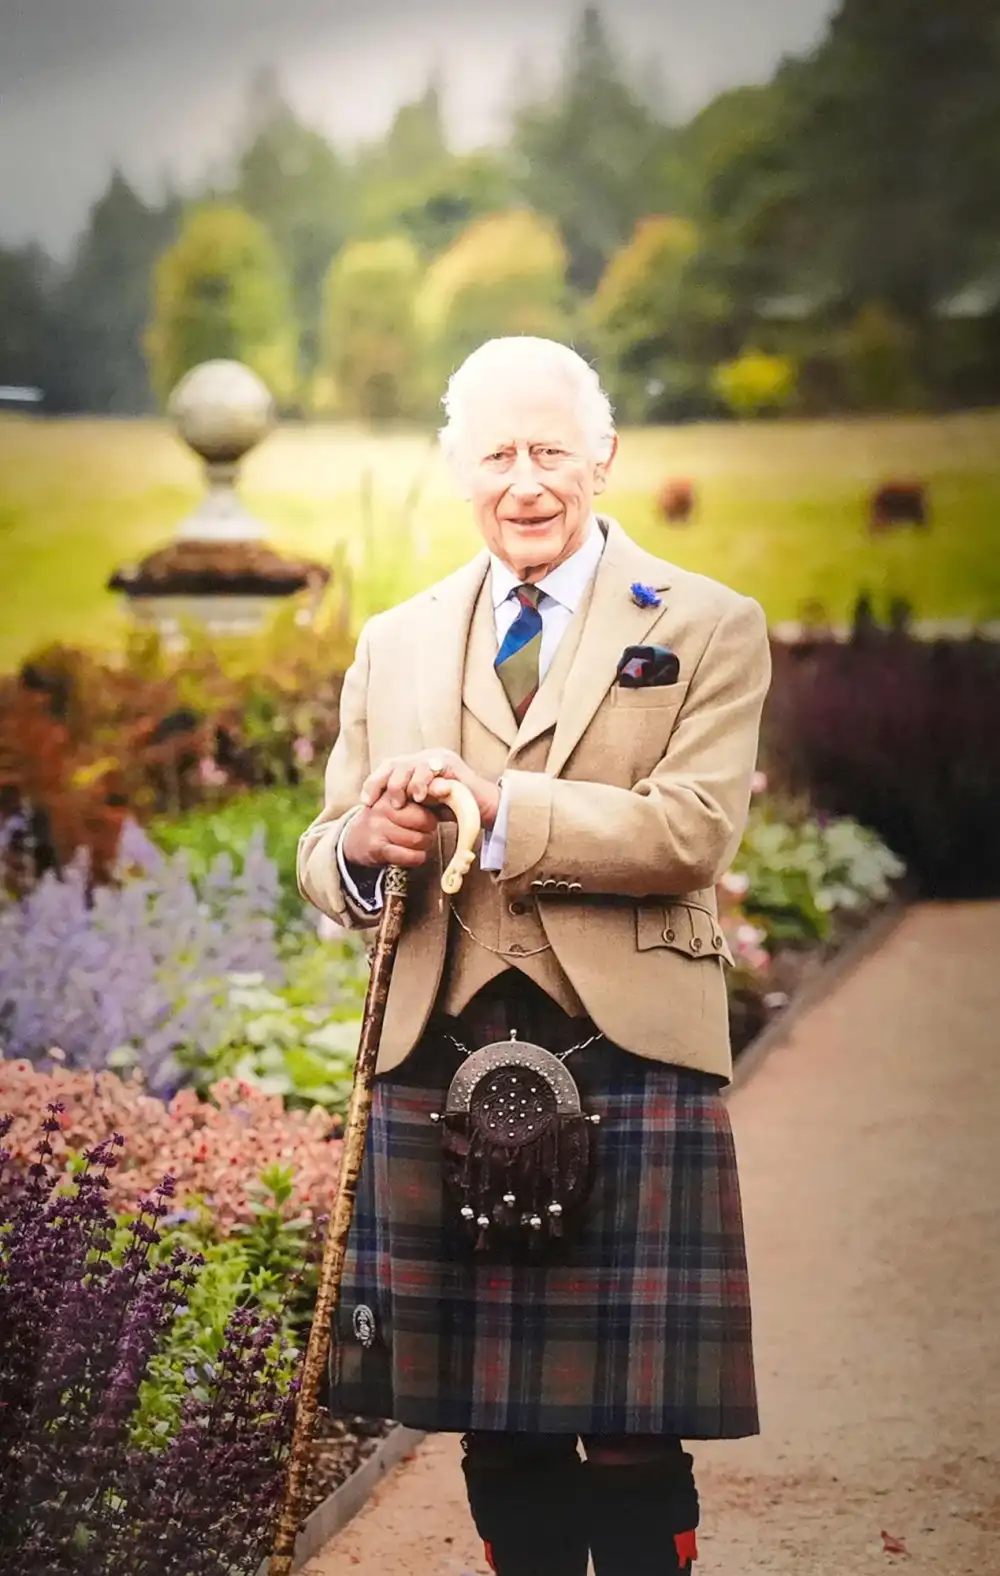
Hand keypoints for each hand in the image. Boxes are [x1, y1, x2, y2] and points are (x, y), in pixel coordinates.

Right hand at [341, 793, 439, 870]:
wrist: (355, 839)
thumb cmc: (386, 819)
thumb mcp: (398, 802)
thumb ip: (421, 796)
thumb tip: (450, 789)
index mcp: (391, 792)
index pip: (420, 795)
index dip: (435, 802)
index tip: (440, 807)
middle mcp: (383, 808)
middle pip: (423, 820)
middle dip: (430, 828)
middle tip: (427, 830)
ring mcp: (379, 828)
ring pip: (417, 840)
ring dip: (425, 845)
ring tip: (421, 841)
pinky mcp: (377, 848)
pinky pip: (408, 856)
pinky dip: (418, 858)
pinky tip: (416, 855)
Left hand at [360, 748, 500, 829]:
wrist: (481, 809)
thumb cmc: (450, 809)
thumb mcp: (420, 806)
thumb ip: (404, 801)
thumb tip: (377, 806)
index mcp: (414, 766)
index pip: (387, 768)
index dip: (374, 783)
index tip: (367, 802)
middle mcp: (423, 758)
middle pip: (394, 764)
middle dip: (386, 784)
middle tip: (391, 804)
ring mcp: (437, 758)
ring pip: (409, 765)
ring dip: (403, 785)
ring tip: (404, 803)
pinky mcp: (450, 763)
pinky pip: (430, 768)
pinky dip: (422, 782)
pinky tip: (420, 797)